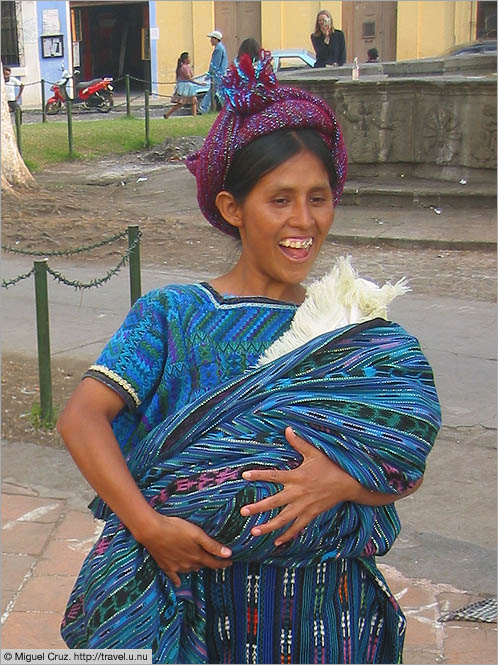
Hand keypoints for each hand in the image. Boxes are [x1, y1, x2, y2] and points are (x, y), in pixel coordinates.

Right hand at [137, 514, 231, 586]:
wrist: (153, 531)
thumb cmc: (176, 528)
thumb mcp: (197, 534)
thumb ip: (212, 545)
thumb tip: (229, 554)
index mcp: (197, 556)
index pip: (214, 563)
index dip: (223, 563)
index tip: (230, 563)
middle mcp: (188, 564)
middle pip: (202, 565)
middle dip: (208, 563)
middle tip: (213, 559)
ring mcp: (176, 567)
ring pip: (190, 569)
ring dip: (195, 566)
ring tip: (198, 563)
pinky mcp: (165, 566)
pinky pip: (174, 576)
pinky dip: (177, 579)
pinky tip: (178, 582)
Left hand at [240, 427, 361, 545]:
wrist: (349, 484)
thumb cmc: (331, 466)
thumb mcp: (315, 453)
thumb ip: (299, 443)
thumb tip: (287, 428)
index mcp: (297, 477)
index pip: (274, 476)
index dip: (259, 475)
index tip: (244, 476)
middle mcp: (298, 493)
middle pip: (274, 502)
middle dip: (258, 508)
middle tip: (243, 511)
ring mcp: (304, 506)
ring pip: (283, 519)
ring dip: (268, 526)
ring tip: (253, 532)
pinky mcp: (311, 515)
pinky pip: (297, 527)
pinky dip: (287, 535)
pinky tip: (276, 542)